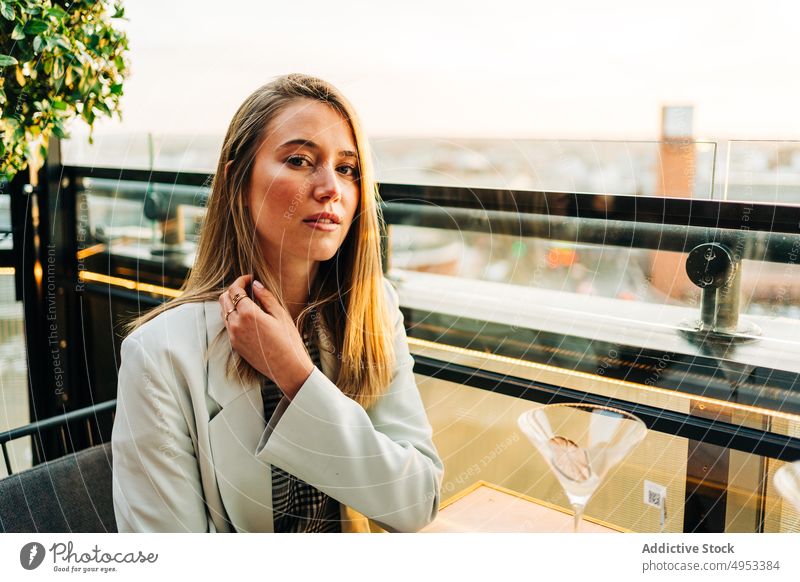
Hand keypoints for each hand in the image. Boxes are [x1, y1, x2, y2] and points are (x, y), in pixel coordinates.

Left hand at [219, 274, 313, 399]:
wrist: (287, 368)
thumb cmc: (288, 341)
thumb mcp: (281, 315)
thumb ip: (266, 297)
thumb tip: (256, 284)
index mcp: (248, 314)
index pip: (235, 290)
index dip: (241, 280)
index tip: (250, 278)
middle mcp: (236, 324)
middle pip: (224, 299)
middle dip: (233, 290)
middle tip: (247, 288)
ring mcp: (233, 336)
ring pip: (223, 312)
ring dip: (231, 303)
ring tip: (247, 301)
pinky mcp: (235, 345)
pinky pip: (228, 325)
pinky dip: (233, 316)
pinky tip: (247, 316)